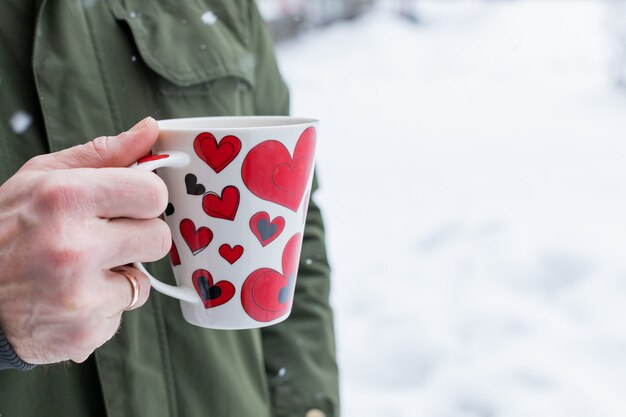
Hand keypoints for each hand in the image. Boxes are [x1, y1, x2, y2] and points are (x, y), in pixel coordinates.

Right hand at [0, 117, 169, 363]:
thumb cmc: (6, 229)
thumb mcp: (42, 177)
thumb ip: (103, 154)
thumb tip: (150, 130)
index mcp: (66, 198)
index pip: (153, 194)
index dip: (145, 198)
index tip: (130, 203)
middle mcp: (74, 248)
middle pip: (158, 238)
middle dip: (137, 237)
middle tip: (101, 239)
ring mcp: (80, 296)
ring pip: (144, 280)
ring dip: (120, 276)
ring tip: (78, 271)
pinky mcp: (85, 332)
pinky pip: (122, 313)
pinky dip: (103, 307)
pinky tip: (69, 298)